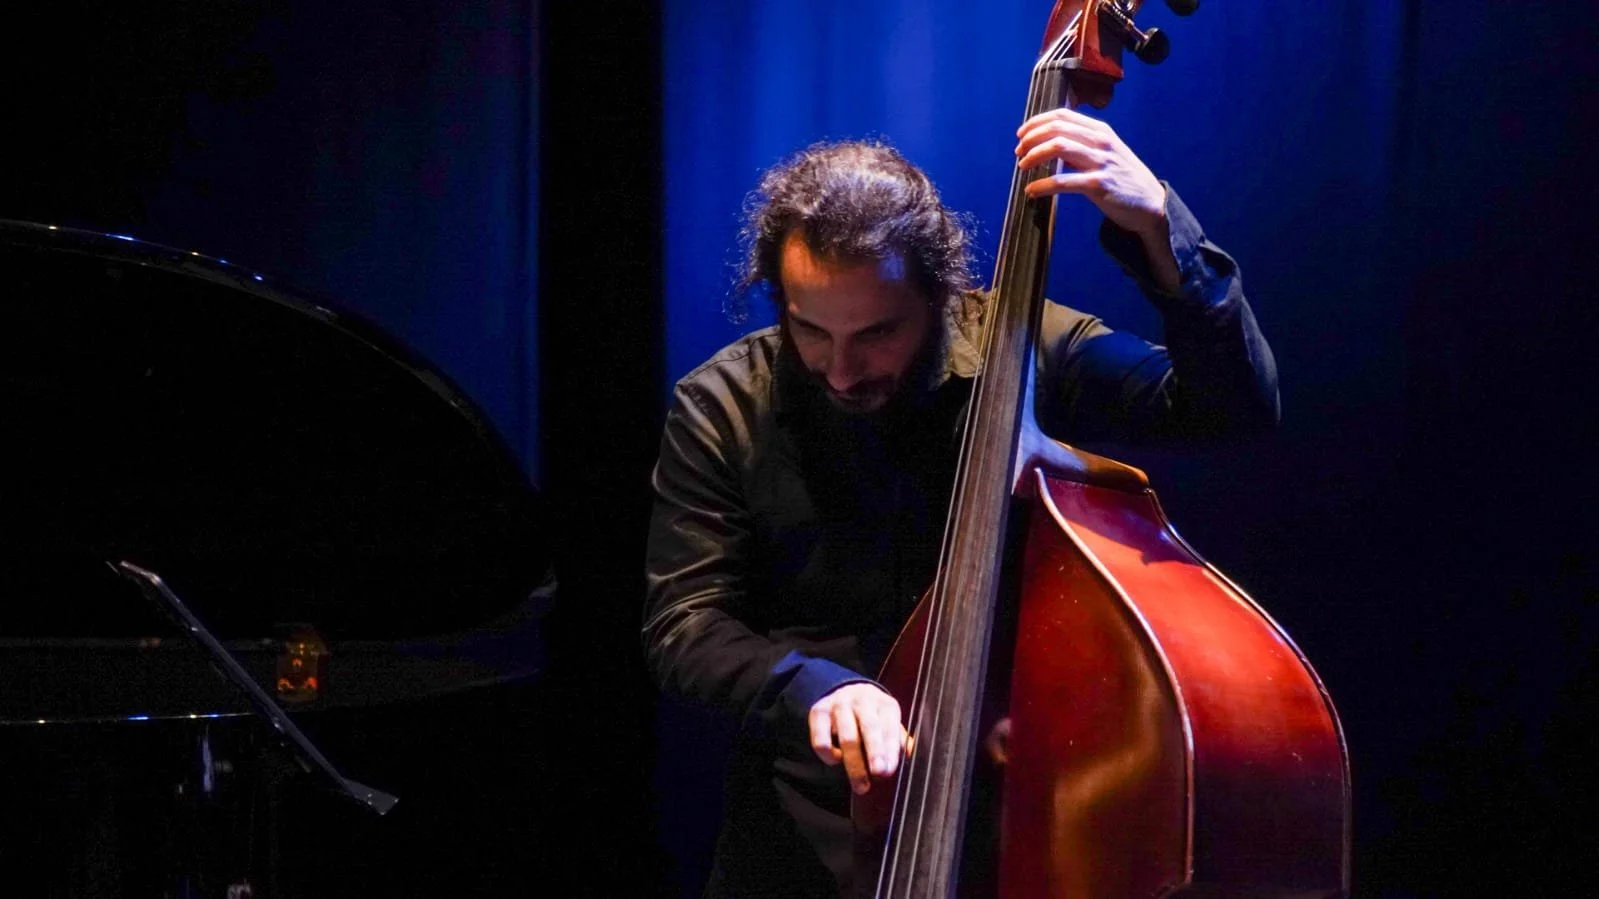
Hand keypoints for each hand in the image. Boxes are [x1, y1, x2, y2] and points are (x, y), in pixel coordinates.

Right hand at [808, 682, 907, 794]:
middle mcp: (861, 700)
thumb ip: (898, 739)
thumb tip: (912, 755)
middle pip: (869, 727)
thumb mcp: (887, 721)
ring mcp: (839, 705)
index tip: (890, 770)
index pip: (889, 727)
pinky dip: (830, 756)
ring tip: (861, 785)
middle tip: (879, 774)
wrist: (843, 690)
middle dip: (875, 752)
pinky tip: (838, 760)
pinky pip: (822, 740)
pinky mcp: (818, 712)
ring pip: (847, 736)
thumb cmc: (871, 714)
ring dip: (854, 763)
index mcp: (883, 704)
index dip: (890, 750)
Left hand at [1015, 108, 1179, 291]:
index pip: (1063, 115)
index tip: (1021, 135)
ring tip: (1022, 167)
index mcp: (1101, 131)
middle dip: (1031, 139)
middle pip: (1056, 128)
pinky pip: (1063, 182)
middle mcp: (1101, 141)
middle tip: (1018, 152)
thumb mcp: (1106, 154)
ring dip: (1033, 156)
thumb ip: (1082, 147)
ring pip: (1058, 147)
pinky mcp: (1099, 185)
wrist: (1151, 204)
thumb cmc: (1123, 179)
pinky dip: (1042, 186)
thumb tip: (1049, 146)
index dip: (1037, 123)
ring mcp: (1101, 162)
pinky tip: (1031, 191)